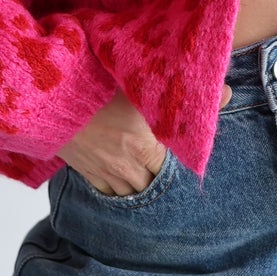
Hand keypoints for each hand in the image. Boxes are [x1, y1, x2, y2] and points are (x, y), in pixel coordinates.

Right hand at [57, 83, 231, 194]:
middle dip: (160, 178)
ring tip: (148, 177)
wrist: (49, 96)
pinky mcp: (83, 171)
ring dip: (140, 186)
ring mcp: (103, 172)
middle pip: (152, 186)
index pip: (172, 168)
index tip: (187, 154)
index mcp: (144, 145)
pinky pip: (106, 192)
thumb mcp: (141, 82)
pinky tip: (123, 183)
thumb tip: (227, 93)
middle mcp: (126, 165)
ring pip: (130, 193)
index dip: (180, 161)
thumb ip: (185, 92)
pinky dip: (117, 190)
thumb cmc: (95, 83)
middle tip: (169, 171)